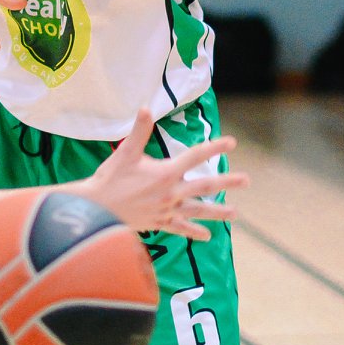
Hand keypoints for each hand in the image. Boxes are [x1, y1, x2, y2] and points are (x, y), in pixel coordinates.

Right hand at [74, 109, 246, 238]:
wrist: (96, 210)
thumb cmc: (110, 179)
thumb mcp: (125, 153)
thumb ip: (138, 132)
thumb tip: (145, 108)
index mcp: (166, 172)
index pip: (195, 157)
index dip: (214, 148)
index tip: (231, 143)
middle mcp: (171, 192)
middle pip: (205, 186)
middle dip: (227, 183)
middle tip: (246, 181)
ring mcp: (167, 210)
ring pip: (198, 210)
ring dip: (217, 211)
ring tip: (235, 213)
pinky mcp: (159, 223)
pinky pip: (181, 228)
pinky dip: (194, 232)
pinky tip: (207, 236)